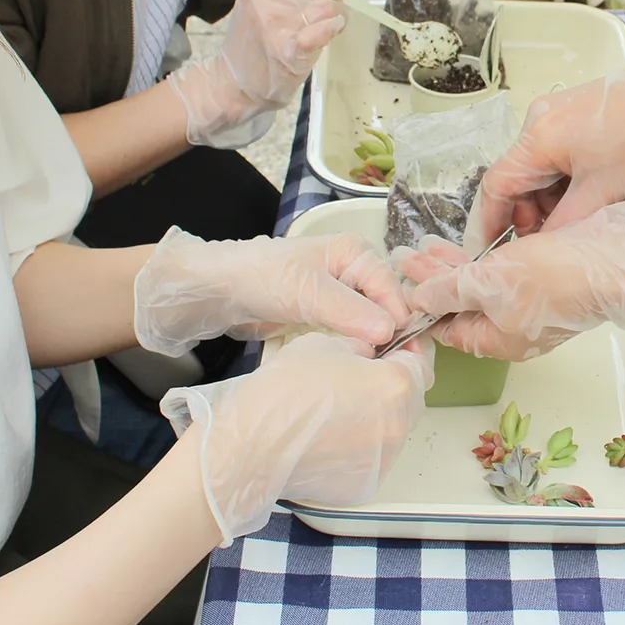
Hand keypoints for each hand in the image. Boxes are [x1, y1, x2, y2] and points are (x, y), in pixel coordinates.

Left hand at [135, 228, 411, 353]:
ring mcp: (342, 296)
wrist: (219, 292)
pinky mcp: (328, 317)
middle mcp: (354, 272)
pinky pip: (353, 334)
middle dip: (392, 335)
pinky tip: (363, 368)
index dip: (400, 320)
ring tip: (382, 372)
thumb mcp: (308, 293)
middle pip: (386, 306)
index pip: (391, 289)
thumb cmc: (262, 279)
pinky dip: (358, 349)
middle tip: (397, 368)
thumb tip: (389, 331)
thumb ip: (350, 311)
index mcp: (356, 253)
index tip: (405, 353)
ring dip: (376, 345)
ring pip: (372, 323)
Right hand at [160, 331, 431, 542]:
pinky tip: (328, 437)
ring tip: (338, 409)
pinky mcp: (364, 484)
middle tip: (361, 377)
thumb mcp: (328, 343)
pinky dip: (359, 446)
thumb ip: (362, 346)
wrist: (253, 444)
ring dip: (376, 417)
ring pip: (392, 429)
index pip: (423, 363)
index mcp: (397, 386)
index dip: (408, 351)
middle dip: (393, 385)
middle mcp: (398, 426)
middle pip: (410, 398)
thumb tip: (371, 354)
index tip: (394, 349)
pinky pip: (372, 457)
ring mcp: (383, 460)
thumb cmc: (284, 391)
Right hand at [168, 0, 343, 147]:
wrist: (233, 84)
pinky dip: (334, 28)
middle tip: (332, 10)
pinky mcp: (292, 50)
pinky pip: (325, 28)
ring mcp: (280, 24)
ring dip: (339, 14)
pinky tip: (333, 31)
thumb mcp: (254, 4)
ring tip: (335, 24)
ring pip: (328, 5)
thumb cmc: (249, 45)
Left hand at [395, 201, 624, 360]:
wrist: (615, 261)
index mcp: (498, 341)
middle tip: (410, 257)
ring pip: (484, 288)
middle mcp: (515, 329)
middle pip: (464, 306)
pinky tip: (471, 244)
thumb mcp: (488, 283)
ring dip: (456, 267)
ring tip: (430, 245)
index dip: (423, 305)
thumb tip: (417, 299)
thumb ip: (448, 290)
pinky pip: (505, 275)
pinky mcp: (548, 282)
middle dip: (435, 281)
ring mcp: (533, 306)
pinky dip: (484, 260)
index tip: (402, 283)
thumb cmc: (557, 279)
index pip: (448, 329)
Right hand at [468, 4, 624, 248]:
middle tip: (547, 242)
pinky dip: (561, 181)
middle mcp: (536, 122)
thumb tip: (542, 251)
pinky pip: (552, 156)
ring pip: (536, 170)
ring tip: (574, 220)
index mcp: (537, 138)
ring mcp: (552, 116)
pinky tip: (583, 197)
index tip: (490, 251)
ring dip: (547, 199)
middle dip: (527, 213)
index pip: (497, 186)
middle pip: (516, 178)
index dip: (490, 222)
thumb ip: (565, 224)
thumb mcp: (603, 191)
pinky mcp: (569, 115)